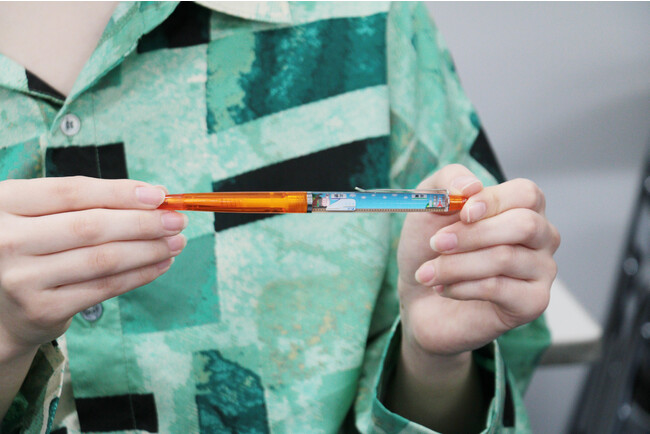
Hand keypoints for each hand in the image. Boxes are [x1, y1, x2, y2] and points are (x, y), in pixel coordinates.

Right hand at [0, 176, 187, 357]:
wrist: (2, 306)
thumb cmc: (34, 247)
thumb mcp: (43, 214)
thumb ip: (91, 202)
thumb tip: (156, 196)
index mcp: (5, 203)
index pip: (72, 192)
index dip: (120, 192)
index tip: (160, 195)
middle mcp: (6, 240)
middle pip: (91, 226)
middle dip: (143, 223)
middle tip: (178, 220)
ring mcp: (22, 278)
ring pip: (103, 259)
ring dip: (149, 249)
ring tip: (176, 242)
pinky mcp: (42, 309)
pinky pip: (104, 288)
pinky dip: (140, 274)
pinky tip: (160, 264)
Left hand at [397, 164, 559, 356]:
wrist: (419, 297)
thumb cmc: (429, 247)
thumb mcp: (429, 203)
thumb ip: (448, 181)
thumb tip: (472, 186)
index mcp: (522, 207)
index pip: (526, 194)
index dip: (492, 201)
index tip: (462, 212)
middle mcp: (540, 237)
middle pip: (524, 225)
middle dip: (472, 234)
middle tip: (435, 244)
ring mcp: (541, 271)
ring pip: (505, 258)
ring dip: (455, 264)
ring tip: (428, 272)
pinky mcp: (532, 303)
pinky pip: (498, 288)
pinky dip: (461, 287)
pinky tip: (443, 288)